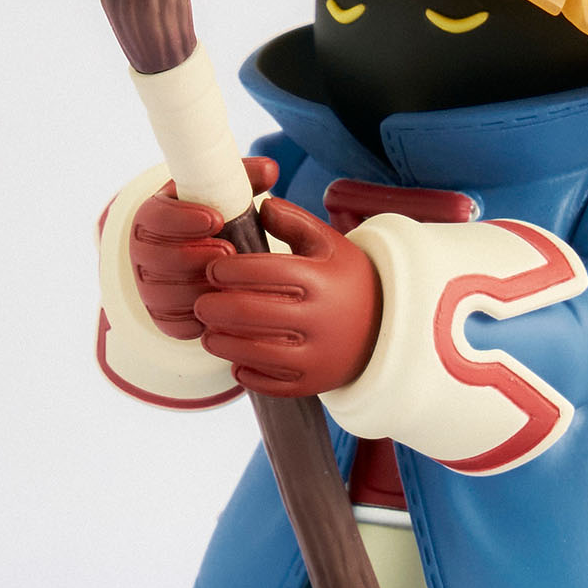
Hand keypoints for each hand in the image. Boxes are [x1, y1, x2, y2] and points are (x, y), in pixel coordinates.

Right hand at [129, 155, 280, 338]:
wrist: (198, 252)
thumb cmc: (213, 216)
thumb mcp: (223, 194)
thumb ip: (243, 178)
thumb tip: (271, 169)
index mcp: (153, 216)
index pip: (155, 217)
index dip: (182, 219)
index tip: (215, 218)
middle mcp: (144, 252)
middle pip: (157, 258)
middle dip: (192, 256)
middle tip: (229, 252)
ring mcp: (149, 286)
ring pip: (164, 293)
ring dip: (198, 289)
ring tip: (231, 282)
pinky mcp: (162, 315)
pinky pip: (173, 324)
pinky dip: (197, 320)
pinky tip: (224, 311)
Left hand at [195, 197, 381, 396]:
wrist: (387, 328)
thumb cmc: (346, 279)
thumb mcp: (328, 244)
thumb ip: (293, 222)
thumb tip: (260, 205)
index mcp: (320, 279)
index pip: (261, 271)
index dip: (228, 271)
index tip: (212, 270)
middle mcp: (319, 319)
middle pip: (249, 313)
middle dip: (214, 308)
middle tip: (201, 304)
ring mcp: (316, 355)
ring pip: (252, 351)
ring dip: (220, 342)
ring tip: (209, 332)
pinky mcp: (312, 383)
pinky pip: (267, 383)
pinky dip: (244, 371)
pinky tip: (236, 357)